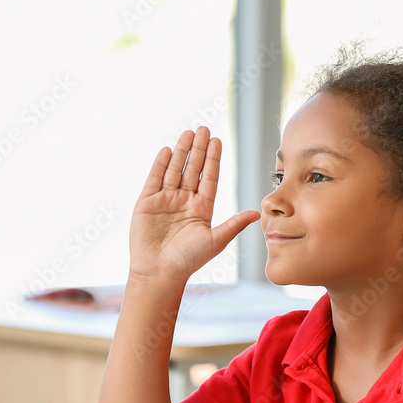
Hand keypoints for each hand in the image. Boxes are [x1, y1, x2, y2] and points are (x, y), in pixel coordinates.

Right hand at [129, 127, 260, 281]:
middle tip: (204, 129)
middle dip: (198, 149)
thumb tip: (256, 214)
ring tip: (188, 133)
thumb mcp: (215, 240)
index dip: (212, 159)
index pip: (209, 178)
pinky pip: (155, 179)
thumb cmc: (188, 261)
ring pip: (175, 170)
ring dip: (182, 152)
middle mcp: (184, 201)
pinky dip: (161, 164)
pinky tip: (168, 150)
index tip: (217, 141)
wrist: (160, 273)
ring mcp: (165, 200)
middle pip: (192, 169)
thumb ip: (233, 224)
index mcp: (201, 209)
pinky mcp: (147, 203)